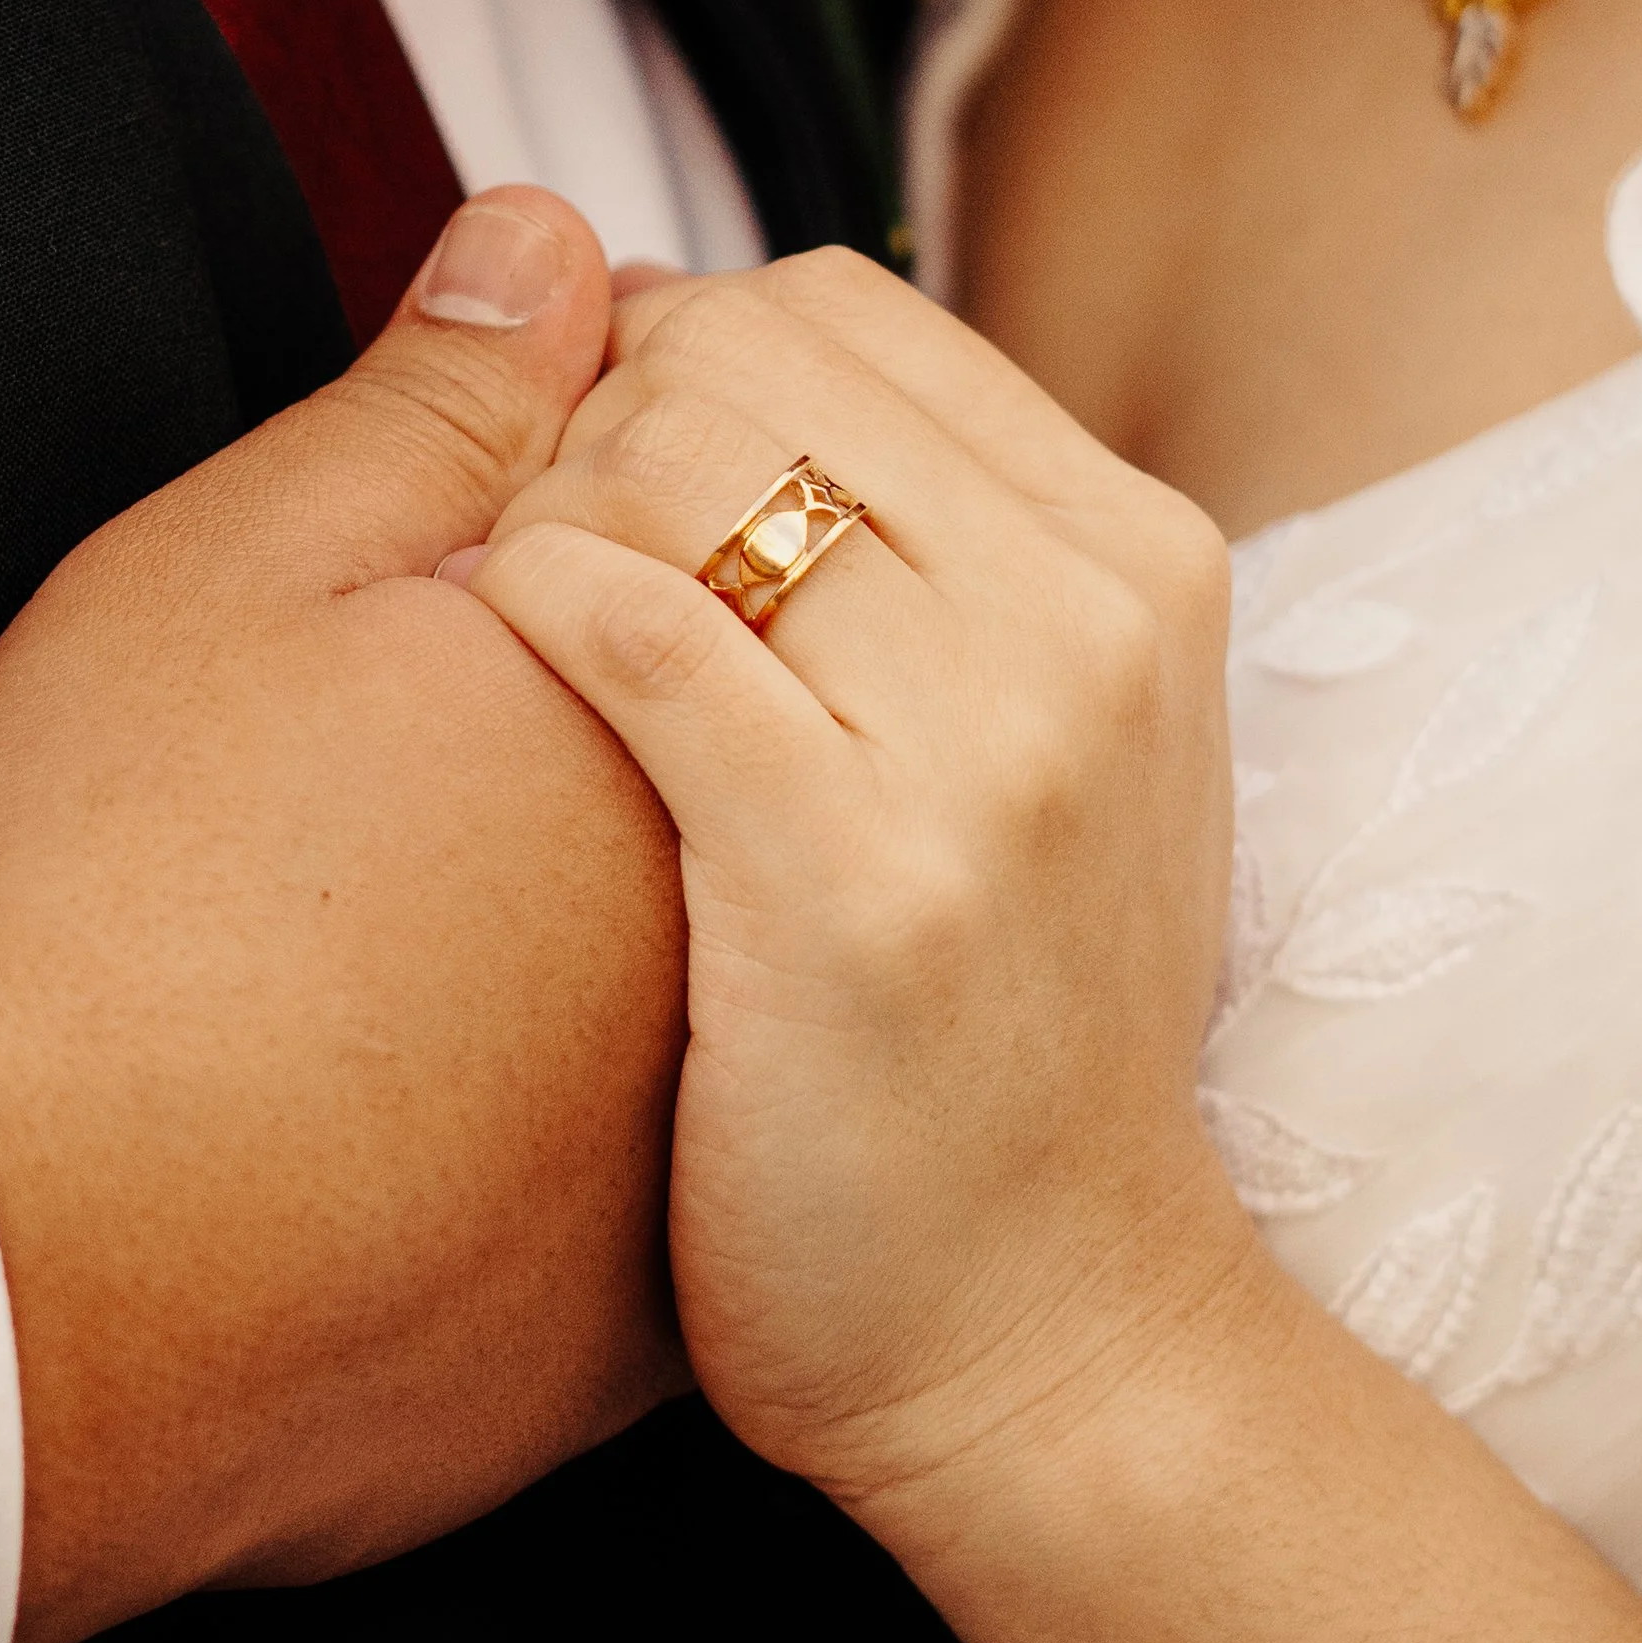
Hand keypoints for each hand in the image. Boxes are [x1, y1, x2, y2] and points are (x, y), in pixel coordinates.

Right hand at [0, 190, 690, 1642]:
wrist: (0, 1295)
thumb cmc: (96, 909)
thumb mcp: (241, 569)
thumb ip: (437, 404)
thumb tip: (554, 245)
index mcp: (656, 720)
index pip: (697, 543)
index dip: (541, 514)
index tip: (415, 569)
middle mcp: (722, 929)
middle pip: (693, 749)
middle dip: (568, 705)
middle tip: (369, 754)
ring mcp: (677, 1140)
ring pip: (654, 954)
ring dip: (554, 898)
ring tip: (365, 902)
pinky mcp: (612, 1323)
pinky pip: (605, 1150)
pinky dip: (528, 1091)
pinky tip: (386, 1069)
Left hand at [458, 246, 1249, 1531]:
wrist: (1054, 1338)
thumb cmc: (997, 1025)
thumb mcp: (1050, 733)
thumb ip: (929, 533)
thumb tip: (708, 336)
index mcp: (1134, 553)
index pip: (834, 304)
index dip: (673, 351)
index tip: (608, 468)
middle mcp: (1085, 619)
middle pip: (740, 355)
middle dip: (596, 426)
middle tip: (553, 564)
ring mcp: (982, 750)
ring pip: (671, 462)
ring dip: (548, 519)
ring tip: (533, 646)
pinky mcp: (846, 881)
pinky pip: (626, 628)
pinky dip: (529, 613)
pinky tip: (507, 690)